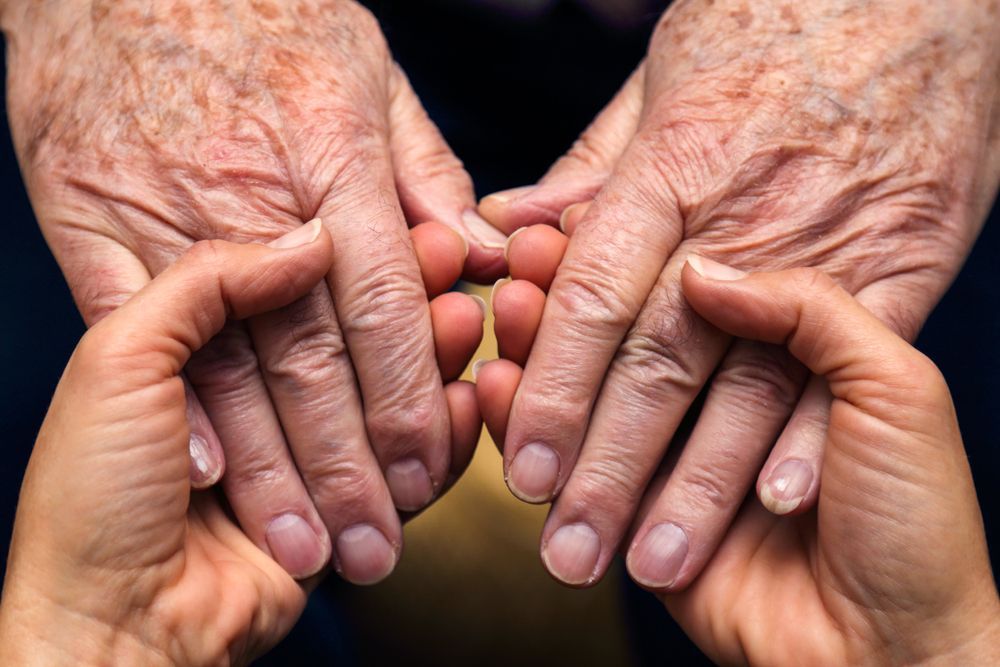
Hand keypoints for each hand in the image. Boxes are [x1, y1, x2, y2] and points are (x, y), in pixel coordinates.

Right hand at [2, 0, 500, 581]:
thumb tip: (477, 255)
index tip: (429, 467)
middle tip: (376, 542)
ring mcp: (164, 211)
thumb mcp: (367, 73)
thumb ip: (427, 172)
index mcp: (333, 155)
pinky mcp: (89, 220)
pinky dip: (175, 401)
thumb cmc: (261, 15)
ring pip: (229, 360)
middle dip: (349, 462)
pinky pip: (130, 325)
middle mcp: (252, 194)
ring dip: (271, 466)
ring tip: (305, 541)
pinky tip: (210, 473)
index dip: (410, 396)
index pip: (384, 303)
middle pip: (313, 354)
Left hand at [476, 0, 999, 587]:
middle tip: (569, 550)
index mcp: (671, 169)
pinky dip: (813, 432)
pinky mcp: (904, 263)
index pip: (594, 299)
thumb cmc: (772, 27)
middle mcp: (743, 218)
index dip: (554, 391)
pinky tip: (776, 503)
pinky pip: (851, 359)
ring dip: (699, 483)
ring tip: (654, 559)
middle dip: (609, 467)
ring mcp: (827, 245)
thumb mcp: (662, 81)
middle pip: (659, 362)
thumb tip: (514, 229)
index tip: (523, 469)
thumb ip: (589, 169)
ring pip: (748, 382)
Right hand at [477, 258, 999, 663]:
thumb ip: (808, 311)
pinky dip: (526, 428)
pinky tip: (491, 391)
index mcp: (787, 348)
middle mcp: (725, 393)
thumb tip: (704, 273)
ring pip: (595, 394)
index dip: (631, 259)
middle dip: (568, 305)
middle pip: (630, 336)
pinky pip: (576, 462)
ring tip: (498, 322)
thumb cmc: (920, 522)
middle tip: (513, 273)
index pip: (686, 286)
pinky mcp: (644, 511)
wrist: (899, 654)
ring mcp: (679, 454)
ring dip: (539, 359)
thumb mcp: (897, 390)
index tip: (559, 231)